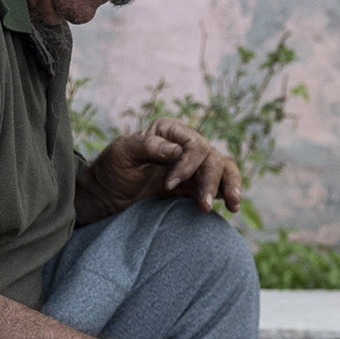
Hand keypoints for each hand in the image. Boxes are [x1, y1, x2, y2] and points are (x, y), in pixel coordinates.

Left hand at [78, 117, 244, 222]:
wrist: (107, 198)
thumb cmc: (111, 171)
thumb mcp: (121, 154)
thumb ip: (147, 146)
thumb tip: (176, 149)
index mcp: (169, 131)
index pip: (193, 144)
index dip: (187, 165)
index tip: (168, 185)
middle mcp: (185, 146)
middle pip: (211, 158)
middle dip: (210, 181)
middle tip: (202, 205)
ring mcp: (193, 167)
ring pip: (223, 168)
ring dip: (230, 185)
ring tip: (233, 206)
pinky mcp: (195, 187)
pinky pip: (220, 185)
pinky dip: (228, 193)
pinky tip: (232, 206)